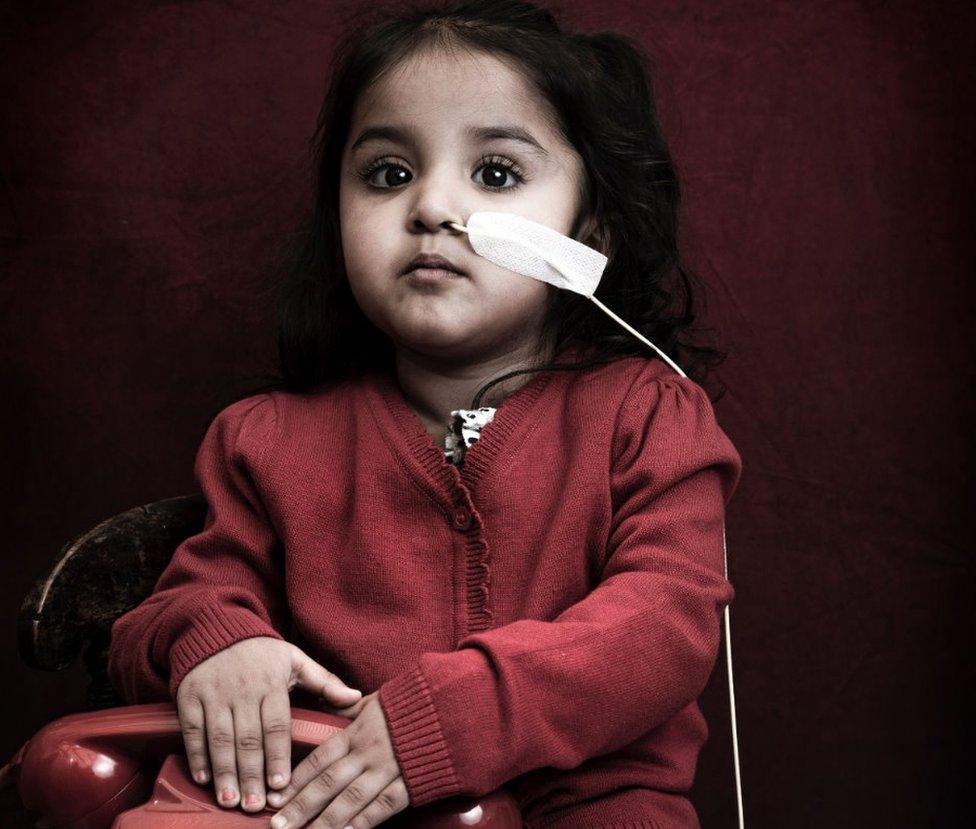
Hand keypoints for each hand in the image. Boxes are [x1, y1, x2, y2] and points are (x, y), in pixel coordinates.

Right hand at [174, 637, 362, 813]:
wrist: (214, 629)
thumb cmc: (261, 652)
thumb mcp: (294, 659)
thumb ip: (324, 681)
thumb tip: (355, 698)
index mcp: (271, 682)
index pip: (277, 724)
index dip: (278, 756)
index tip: (282, 784)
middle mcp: (242, 690)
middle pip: (248, 738)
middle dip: (251, 774)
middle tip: (255, 806)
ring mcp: (214, 694)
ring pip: (219, 738)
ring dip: (225, 772)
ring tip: (230, 801)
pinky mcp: (189, 697)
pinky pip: (193, 731)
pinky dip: (197, 756)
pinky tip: (204, 779)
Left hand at [266, 691, 408, 828]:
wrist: (456, 707)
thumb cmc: (416, 704)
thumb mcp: (379, 699)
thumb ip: (351, 708)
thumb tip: (327, 703)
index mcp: (359, 729)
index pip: (320, 757)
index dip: (296, 779)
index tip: (275, 797)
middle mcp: (369, 751)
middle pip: (328, 782)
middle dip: (301, 806)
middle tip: (277, 825)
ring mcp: (389, 768)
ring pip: (350, 799)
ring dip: (324, 822)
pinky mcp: (411, 783)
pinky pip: (382, 807)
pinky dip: (362, 824)